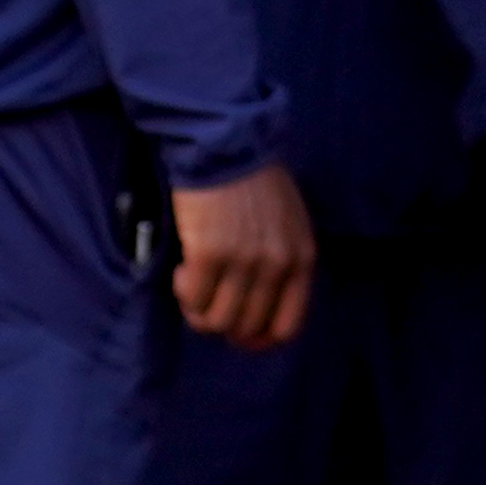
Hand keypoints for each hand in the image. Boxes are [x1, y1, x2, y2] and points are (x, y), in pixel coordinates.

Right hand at [171, 165, 316, 351]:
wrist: (226, 145)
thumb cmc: (254, 183)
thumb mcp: (287, 224)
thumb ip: (282, 265)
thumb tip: (256, 316)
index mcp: (302, 258)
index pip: (286, 326)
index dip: (258, 340)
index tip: (237, 336)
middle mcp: (277, 264)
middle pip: (246, 328)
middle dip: (222, 322)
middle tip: (207, 300)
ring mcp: (244, 260)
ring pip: (217, 320)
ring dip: (198, 310)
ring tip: (193, 282)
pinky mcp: (210, 253)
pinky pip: (192, 298)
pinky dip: (183, 292)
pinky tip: (183, 269)